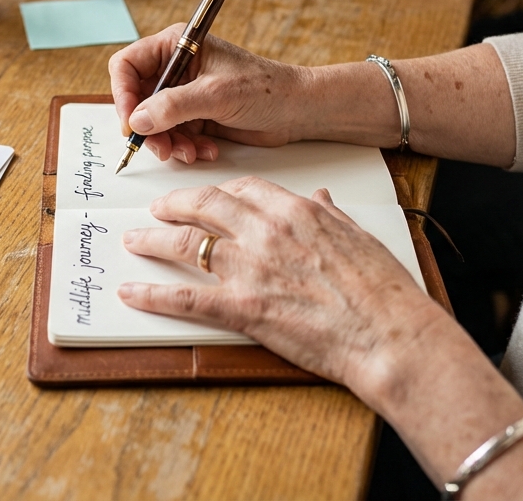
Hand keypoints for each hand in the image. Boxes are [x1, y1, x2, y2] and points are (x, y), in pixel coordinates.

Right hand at [109, 25, 311, 163]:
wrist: (298, 110)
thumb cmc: (266, 88)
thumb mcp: (216, 95)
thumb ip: (173, 106)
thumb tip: (137, 121)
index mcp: (177, 45)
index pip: (127, 65)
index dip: (123, 94)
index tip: (130, 122)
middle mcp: (176, 68)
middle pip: (137, 99)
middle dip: (148, 127)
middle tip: (161, 148)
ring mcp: (185, 93)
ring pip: (154, 123)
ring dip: (168, 142)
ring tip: (190, 152)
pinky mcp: (195, 116)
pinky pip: (174, 135)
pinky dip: (185, 147)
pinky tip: (206, 150)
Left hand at [117, 178, 440, 392]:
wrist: (389, 334)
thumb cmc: (383, 293)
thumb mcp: (359, 238)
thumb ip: (331, 215)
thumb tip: (321, 198)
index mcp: (296, 212)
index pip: (244, 188)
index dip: (217, 191)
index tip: (206, 196)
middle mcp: (266, 232)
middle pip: (205, 206)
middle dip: (175, 204)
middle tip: (159, 208)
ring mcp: (250, 269)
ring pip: (186, 245)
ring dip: (154, 240)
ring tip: (136, 240)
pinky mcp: (241, 308)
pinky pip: (184, 298)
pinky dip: (152, 295)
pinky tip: (132, 292)